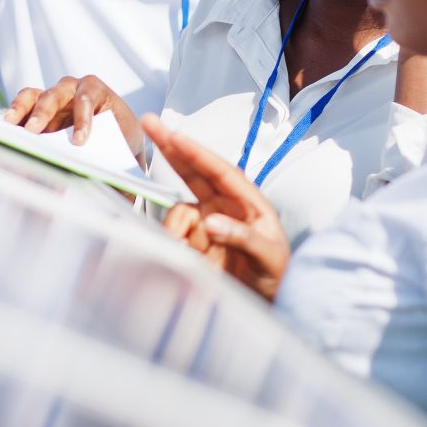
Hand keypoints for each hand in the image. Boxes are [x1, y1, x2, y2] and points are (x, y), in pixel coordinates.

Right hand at [3, 75, 141, 155]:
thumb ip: (114, 155)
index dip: (81, 120)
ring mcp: (53, 96)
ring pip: (35, 96)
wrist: (118, 135)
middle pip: (56, 94)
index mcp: (98, 91)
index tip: (78, 142)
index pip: (87, 99)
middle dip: (44, 112)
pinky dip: (15, 114)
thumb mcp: (124, 145)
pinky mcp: (38, 107)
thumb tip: (104, 177)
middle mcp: (73, 88)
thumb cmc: (122, 137)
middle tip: (33, 131)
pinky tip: (7, 128)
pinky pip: (24, 105)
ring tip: (11, 125)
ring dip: (22, 110)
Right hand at [141, 113, 289, 301]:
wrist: (267, 304)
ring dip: (180, 231)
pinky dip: (176, 243)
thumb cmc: (277, 276)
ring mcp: (207, 222)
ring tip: (199, 257)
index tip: (175, 136)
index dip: (195, 152)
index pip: (219, 170)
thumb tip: (210, 221)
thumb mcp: (269, 257)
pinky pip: (176, 234)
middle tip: (149, 121)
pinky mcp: (193, 240)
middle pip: (194, 169)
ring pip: (180, 210)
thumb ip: (243, 238)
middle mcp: (225, 205)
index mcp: (249, 201)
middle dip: (172, 146)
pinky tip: (194, 260)